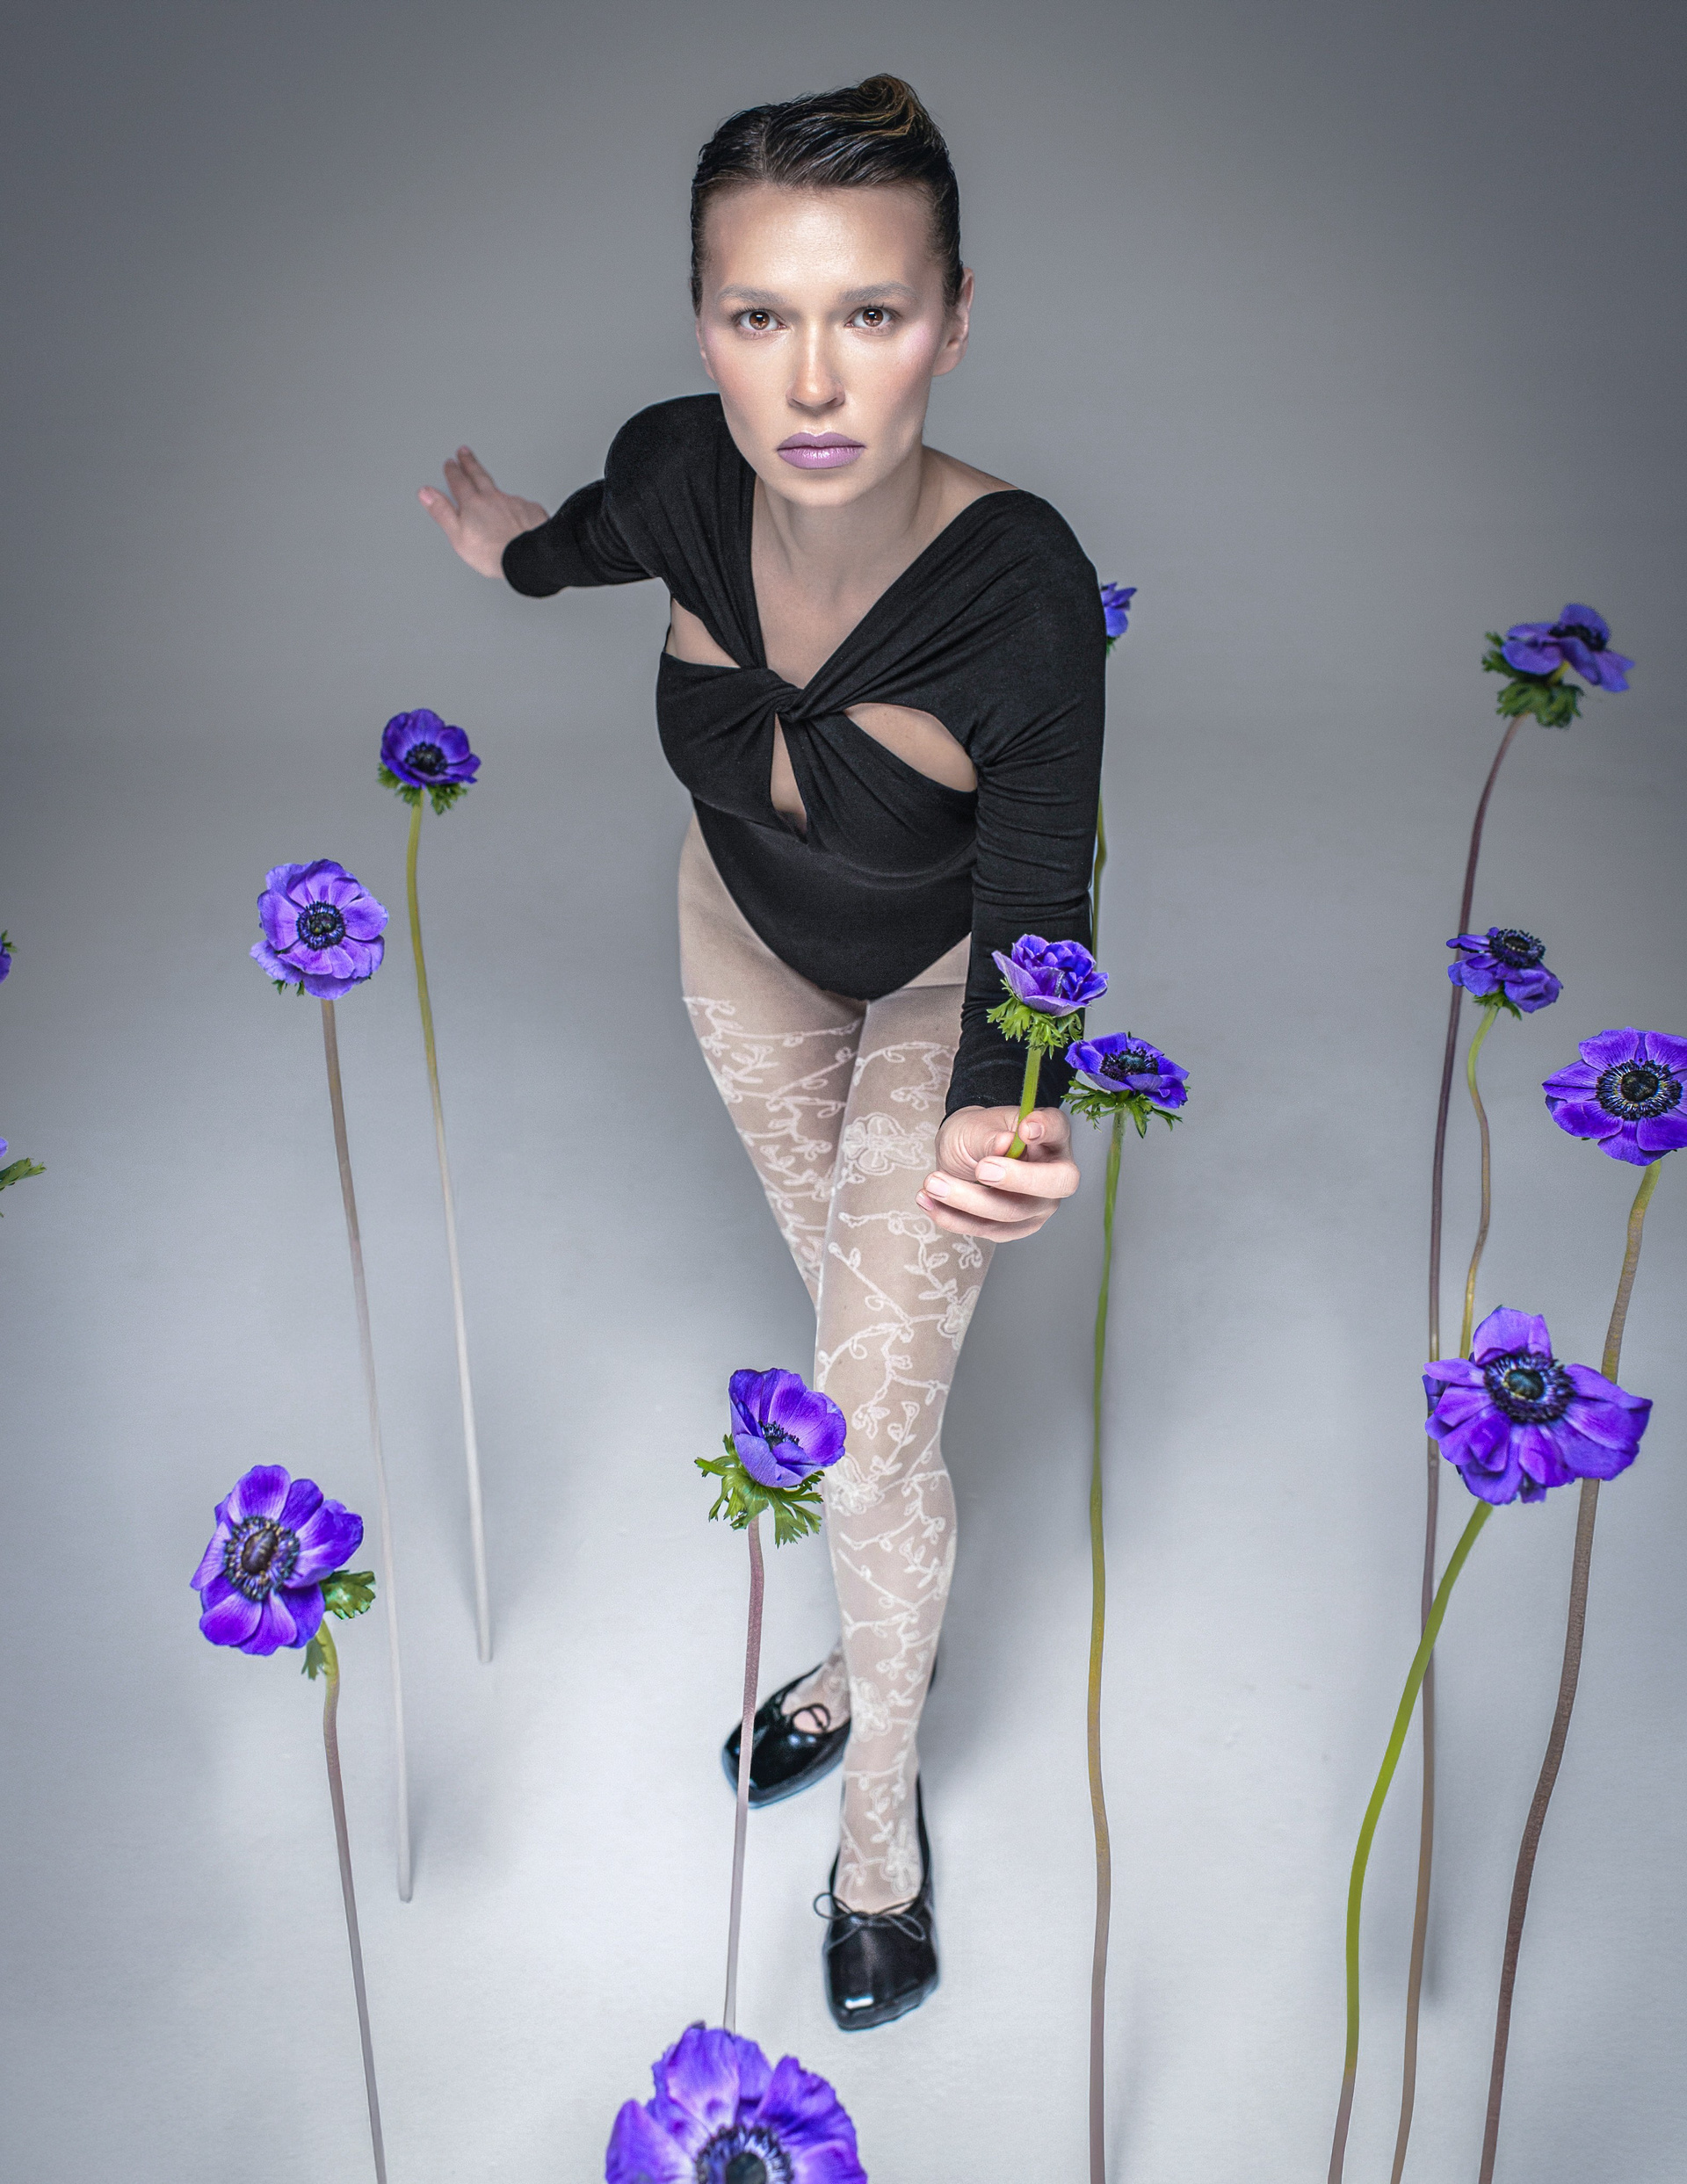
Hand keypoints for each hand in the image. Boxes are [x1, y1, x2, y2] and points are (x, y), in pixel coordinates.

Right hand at [418, 446, 546, 576]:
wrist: (527, 558)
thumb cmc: (493, 553)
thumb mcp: (458, 535)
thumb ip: (441, 512)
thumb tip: (425, 493)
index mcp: (473, 504)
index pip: (459, 482)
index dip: (453, 472)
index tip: (450, 463)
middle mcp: (494, 498)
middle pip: (479, 476)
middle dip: (470, 463)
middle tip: (464, 452)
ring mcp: (514, 503)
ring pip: (502, 492)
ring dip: (493, 486)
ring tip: (490, 488)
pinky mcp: (531, 511)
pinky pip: (522, 505)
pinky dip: (517, 507)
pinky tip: (517, 515)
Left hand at [918, 1106, 1078, 1241]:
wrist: (963, 1155)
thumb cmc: (978, 1135)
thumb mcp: (978, 1126)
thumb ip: (991, 1136)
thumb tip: (1003, 1145)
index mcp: (1051, 1137)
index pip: (1059, 1130)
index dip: (1047, 1130)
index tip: (1026, 1128)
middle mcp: (1054, 1173)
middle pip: (1054, 1184)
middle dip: (1018, 1179)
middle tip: (983, 1169)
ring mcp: (1037, 1205)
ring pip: (1012, 1212)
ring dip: (968, 1200)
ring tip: (933, 1182)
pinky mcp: (1014, 1228)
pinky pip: (986, 1229)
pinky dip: (953, 1217)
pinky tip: (928, 1201)